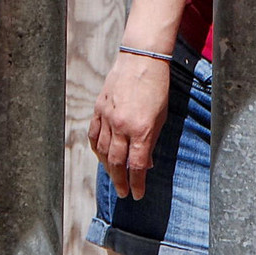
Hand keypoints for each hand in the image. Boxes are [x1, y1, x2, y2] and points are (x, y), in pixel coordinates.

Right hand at [89, 51, 171, 199]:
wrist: (141, 60)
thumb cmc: (157, 87)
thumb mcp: (161, 117)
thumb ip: (151, 141)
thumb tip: (146, 162)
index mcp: (141, 129)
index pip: (136, 165)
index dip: (136, 183)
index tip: (137, 194)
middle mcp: (122, 126)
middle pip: (117, 162)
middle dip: (120, 181)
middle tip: (123, 193)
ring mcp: (107, 117)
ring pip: (103, 151)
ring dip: (108, 168)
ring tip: (113, 177)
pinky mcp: (99, 108)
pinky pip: (94, 134)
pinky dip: (96, 149)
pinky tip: (101, 156)